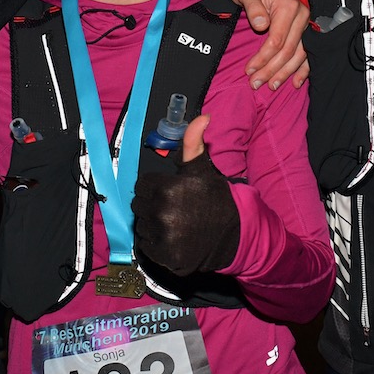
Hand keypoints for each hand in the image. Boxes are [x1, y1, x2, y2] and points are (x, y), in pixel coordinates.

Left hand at [132, 115, 239, 275]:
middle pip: (139, 206)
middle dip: (151, 205)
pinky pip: (147, 246)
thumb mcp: (203, 170)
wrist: (234, 233)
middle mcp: (162, 212)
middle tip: (173, 208)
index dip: (154, 188)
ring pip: (142, 226)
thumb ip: (193, 144)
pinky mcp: (165, 257)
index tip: (169, 192)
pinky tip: (174, 238)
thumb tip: (202, 117)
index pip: (141, 186)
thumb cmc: (215, 199)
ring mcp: (163, 237)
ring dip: (153, 225)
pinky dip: (157, 244)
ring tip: (175, 223)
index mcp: (166, 188)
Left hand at [223, 0, 309, 89]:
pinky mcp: (303, 32)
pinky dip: (302, 70)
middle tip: (256, 83)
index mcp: (289, 7)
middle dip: (271, 70)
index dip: (263, 58)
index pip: (277, 40)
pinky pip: (306, 54)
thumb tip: (261, 24)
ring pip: (298, 55)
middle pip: (288, 51)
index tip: (249, 70)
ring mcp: (304, 26)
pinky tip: (296, 82)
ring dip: (285, 73)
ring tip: (272, 85)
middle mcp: (301, 16)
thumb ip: (253, 6)